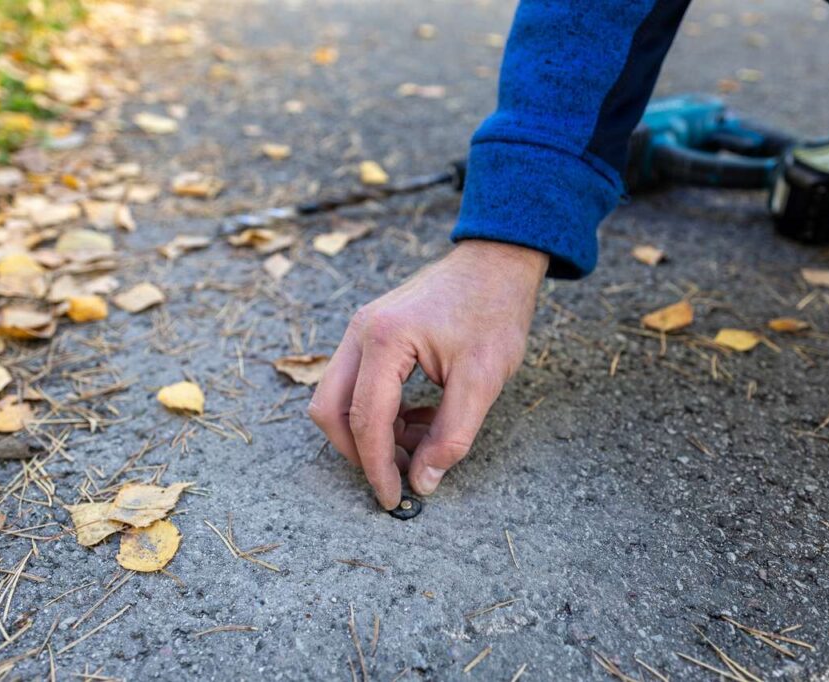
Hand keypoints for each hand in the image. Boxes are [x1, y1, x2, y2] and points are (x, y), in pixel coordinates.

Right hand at [308, 240, 547, 507]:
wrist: (498, 261)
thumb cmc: (494, 311)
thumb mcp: (482, 379)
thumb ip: (451, 435)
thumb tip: (422, 482)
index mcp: (384, 340)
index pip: (365, 421)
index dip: (377, 468)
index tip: (393, 500)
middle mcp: (361, 332)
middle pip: (330, 410)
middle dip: (360, 452)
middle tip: (398, 476)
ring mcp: (361, 329)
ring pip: (339, 398)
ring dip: (370, 432)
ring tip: (420, 444)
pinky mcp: (372, 332)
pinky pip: (356, 383)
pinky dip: (378, 411)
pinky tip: (420, 418)